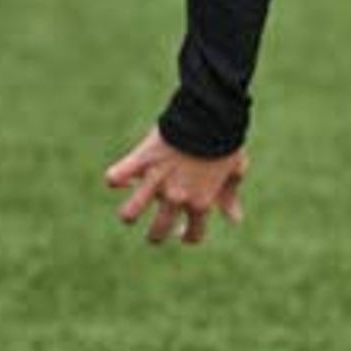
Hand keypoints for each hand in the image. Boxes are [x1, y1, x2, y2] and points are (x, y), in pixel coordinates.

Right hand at [104, 128, 249, 245]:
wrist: (209, 113)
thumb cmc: (225, 141)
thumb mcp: (234, 171)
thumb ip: (229, 197)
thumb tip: (233, 220)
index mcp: (200, 203)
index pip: (192, 236)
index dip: (189, 235)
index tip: (184, 230)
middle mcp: (176, 197)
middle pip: (157, 233)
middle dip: (155, 235)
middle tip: (156, 227)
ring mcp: (156, 180)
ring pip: (129, 213)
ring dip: (129, 213)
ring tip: (131, 211)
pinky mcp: (141, 160)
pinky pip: (115, 176)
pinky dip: (115, 177)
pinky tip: (121, 176)